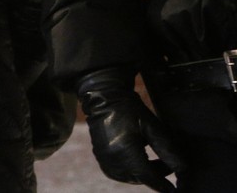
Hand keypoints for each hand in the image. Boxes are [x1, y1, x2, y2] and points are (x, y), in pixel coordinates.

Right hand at [76, 68, 184, 191]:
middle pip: (140, 179)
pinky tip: (138, 159)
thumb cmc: (130, 109)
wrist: (104, 98)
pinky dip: (131, 170)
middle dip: (156, 176)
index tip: (176, 190)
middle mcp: (112, 159)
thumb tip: (183, 170)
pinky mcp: (100, 157)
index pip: (149, 177)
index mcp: (125, 151)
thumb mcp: (153, 127)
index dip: (164, 185)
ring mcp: (103, 159)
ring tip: (154, 161)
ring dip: (143, 174)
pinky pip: (118, 173)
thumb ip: (167, 150)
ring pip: (129, 177)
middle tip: (168, 165)